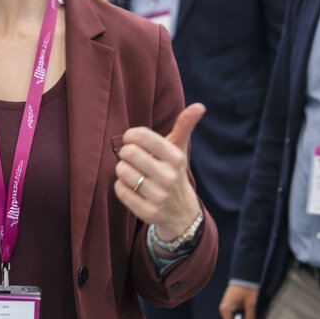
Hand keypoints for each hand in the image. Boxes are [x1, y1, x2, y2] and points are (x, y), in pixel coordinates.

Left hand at [114, 104, 204, 235]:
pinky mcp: (148, 213)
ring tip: (132, 172)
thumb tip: (199, 105)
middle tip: (130, 157)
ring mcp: (159, 197)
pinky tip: (131, 187)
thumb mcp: (179, 149)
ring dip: (122, 170)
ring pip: (122, 172)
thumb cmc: (173, 171)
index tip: (132, 139)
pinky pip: (120, 191)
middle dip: (125, 153)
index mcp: (175, 157)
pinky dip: (121, 186)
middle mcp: (169, 177)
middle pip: (129, 153)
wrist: (181, 212)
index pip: (143, 136)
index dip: (131, 135)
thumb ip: (184, 125)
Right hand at [219, 283, 260, 318]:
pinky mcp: (236, 306)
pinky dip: (252, 316)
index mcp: (226, 311)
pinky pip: (244, 317)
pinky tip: (259, 310)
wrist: (247, 272)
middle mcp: (226, 312)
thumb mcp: (252, 305)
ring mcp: (231, 309)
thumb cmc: (249, 287)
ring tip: (261, 313)